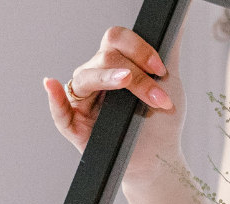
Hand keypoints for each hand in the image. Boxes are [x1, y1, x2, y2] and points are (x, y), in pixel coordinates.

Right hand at [44, 26, 184, 181]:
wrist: (160, 159)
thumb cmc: (160, 121)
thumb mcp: (170, 84)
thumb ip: (169, 51)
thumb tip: (178, 18)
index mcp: (115, 64)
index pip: (116, 39)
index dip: (138, 49)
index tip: (161, 70)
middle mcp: (96, 77)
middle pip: (105, 57)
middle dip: (137, 76)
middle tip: (160, 99)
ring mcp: (83, 100)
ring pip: (85, 78)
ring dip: (108, 79)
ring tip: (125, 81)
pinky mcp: (75, 126)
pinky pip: (59, 110)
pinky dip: (54, 98)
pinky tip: (50, 85)